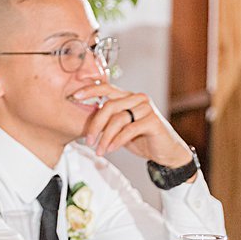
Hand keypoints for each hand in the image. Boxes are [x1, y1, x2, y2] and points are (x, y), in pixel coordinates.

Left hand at [73, 79, 193, 170]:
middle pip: (109, 106)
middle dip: (95, 125)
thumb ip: (107, 121)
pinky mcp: (153, 121)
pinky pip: (129, 130)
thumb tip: (85, 121)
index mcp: (128, 97)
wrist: (165, 152)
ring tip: (99, 150)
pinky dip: (117, 141)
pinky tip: (111, 149)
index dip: (90, 90)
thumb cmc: (142, 138)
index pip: (107, 87)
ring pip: (118, 119)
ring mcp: (146, 109)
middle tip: (88, 141)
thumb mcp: (120, 128)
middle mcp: (138, 99)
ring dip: (105, 137)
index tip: (75, 96)